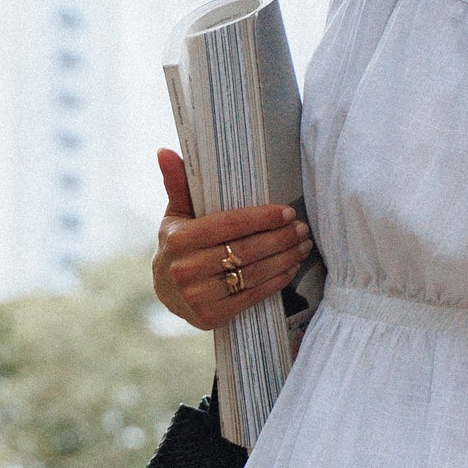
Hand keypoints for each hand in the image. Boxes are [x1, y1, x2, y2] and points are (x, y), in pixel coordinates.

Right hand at [152, 147, 312, 330]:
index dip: (262, 218)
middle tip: (301, 228)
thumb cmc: (178, 245)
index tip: (287, 211)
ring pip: (252, 274)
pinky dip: (276, 282)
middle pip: (245, 250)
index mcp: (178, 239)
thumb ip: (178, 183)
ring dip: (284, 259)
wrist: (165, 292)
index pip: (229, 224)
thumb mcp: (176, 215)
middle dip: (280, 238)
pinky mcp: (210, 317)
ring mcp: (197, 297)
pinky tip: (290, 269)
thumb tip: (165, 151)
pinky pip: (252, 296)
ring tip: (302, 246)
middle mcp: (185, 269)